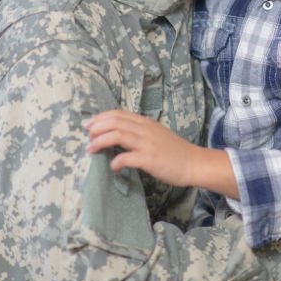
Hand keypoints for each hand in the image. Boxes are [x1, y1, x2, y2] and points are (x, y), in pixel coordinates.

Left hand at [85, 110, 202, 187]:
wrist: (194, 163)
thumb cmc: (174, 151)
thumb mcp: (156, 135)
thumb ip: (138, 132)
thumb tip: (117, 136)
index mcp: (145, 122)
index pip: (119, 114)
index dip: (101, 117)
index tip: (88, 124)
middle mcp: (145, 129)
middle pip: (115, 122)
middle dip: (96, 127)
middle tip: (86, 135)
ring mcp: (148, 143)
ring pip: (118, 135)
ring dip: (100, 141)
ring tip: (90, 149)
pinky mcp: (150, 159)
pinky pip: (127, 157)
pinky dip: (116, 161)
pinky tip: (113, 167)